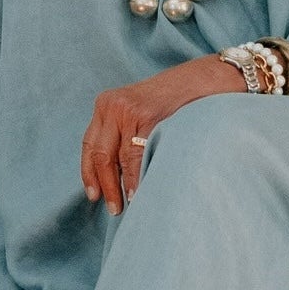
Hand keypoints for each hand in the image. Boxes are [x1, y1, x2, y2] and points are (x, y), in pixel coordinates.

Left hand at [80, 55, 244, 216]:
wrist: (199, 81)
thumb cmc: (170, 102)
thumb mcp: (136, 110)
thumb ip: (121, 133)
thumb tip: (111, 175)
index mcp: (105, 104)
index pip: (89, 144)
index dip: (88, 173)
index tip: (93, 195)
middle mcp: (112, 106)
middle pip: (100, 154)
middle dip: (105, 185)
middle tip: (112, 207)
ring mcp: (129, 111)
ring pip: (119, 158)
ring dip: (122, 185)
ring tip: (127, 204)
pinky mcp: (147, 117)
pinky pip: (137, 155)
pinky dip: (137, 176)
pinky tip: (139, 190)